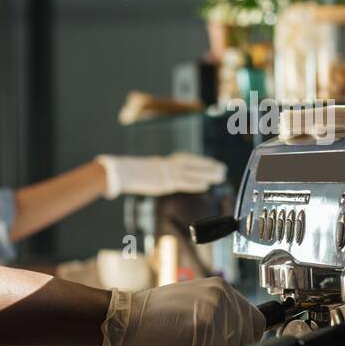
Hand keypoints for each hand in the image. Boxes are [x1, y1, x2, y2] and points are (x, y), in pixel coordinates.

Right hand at [94, 153, 225, 198]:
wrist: (122, 171)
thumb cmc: (130, 172)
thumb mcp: (146, 171)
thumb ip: (157, 173)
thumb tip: (161, 176)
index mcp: (165, 162)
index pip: (187, 160)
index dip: (201, 161)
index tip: (211, 162)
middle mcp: (169, 165)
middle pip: (193, 164)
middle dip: (208, 166)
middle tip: (222, 168)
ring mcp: (167, 172)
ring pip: (193, 172)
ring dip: (208, 173)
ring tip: (220, 175)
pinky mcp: (165, 182)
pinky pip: (184, 182)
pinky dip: (196, 183)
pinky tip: (206, 185)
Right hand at [101, 277, 265, 345]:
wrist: (121, 320)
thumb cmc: (153, 320)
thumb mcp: (194, 309)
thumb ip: (220, 318)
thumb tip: (246, 343)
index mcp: (222, 288)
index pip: (256, 322)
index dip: (241, 344)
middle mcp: (222, 294)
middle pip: (247, 341)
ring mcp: (214, 308)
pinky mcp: (204, 327)